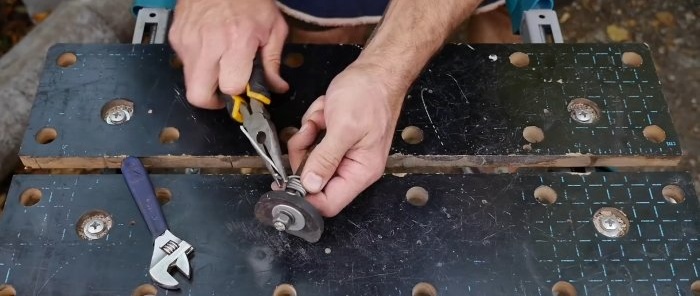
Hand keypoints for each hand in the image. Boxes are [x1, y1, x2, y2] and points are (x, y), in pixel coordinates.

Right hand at [168, 0, 288, 108]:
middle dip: (213, 100)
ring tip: (220, 66)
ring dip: (205, 81)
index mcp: (238, 41)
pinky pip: (184, 63)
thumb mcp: (273, 27)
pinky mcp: (176, 36)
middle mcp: (209, 43)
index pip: (231, 87)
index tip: (245, 91)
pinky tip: (211, 50)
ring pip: (189, 82)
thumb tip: (277, 88)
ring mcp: (188, 40)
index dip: (239, 94)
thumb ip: (273, 62)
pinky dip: (198, 64)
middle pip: (198, 95)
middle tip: (226, 91)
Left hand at [287, 63, 405, 216]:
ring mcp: (342, 152)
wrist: (375, 71)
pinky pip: (311, 141)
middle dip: (305, 154)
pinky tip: (325, 112)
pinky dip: (313, 124)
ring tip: (322, 117)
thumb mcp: (344, 127)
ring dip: (309, 135)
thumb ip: (325, 159)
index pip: (330, 203)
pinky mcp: (334, 140)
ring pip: (309, 158)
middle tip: (309, 132)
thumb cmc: (369, 95)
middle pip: (314, 180)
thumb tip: (310, 186)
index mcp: (361, 171)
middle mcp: (352, 166)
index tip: (285, 185)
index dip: (305, 197)